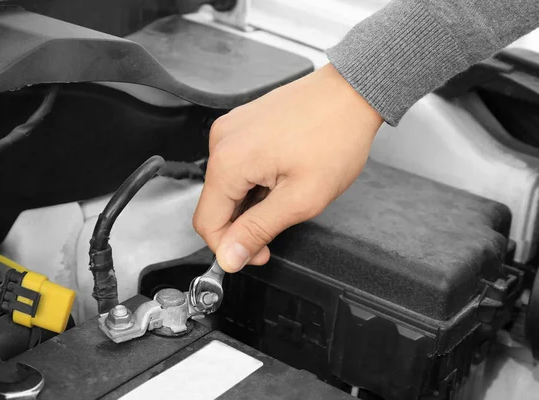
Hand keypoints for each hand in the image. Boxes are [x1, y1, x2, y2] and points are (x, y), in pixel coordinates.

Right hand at [193, 63, 382, 271]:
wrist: (352, 94)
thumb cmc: (335, 136)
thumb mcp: (300, 198)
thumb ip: (258, 230)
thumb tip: (230, 256)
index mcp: (229, 161)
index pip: (206, 223)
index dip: (230, 248)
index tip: (258, 253)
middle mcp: (221, 140)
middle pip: (215, 204)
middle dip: (243, 224)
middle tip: (280, 225)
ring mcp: (231, 129)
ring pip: (227, 186)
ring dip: (251, 201)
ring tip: (287, 192)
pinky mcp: (242, 124)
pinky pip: (236, 165)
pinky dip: (254, 180)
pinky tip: (281, 175)